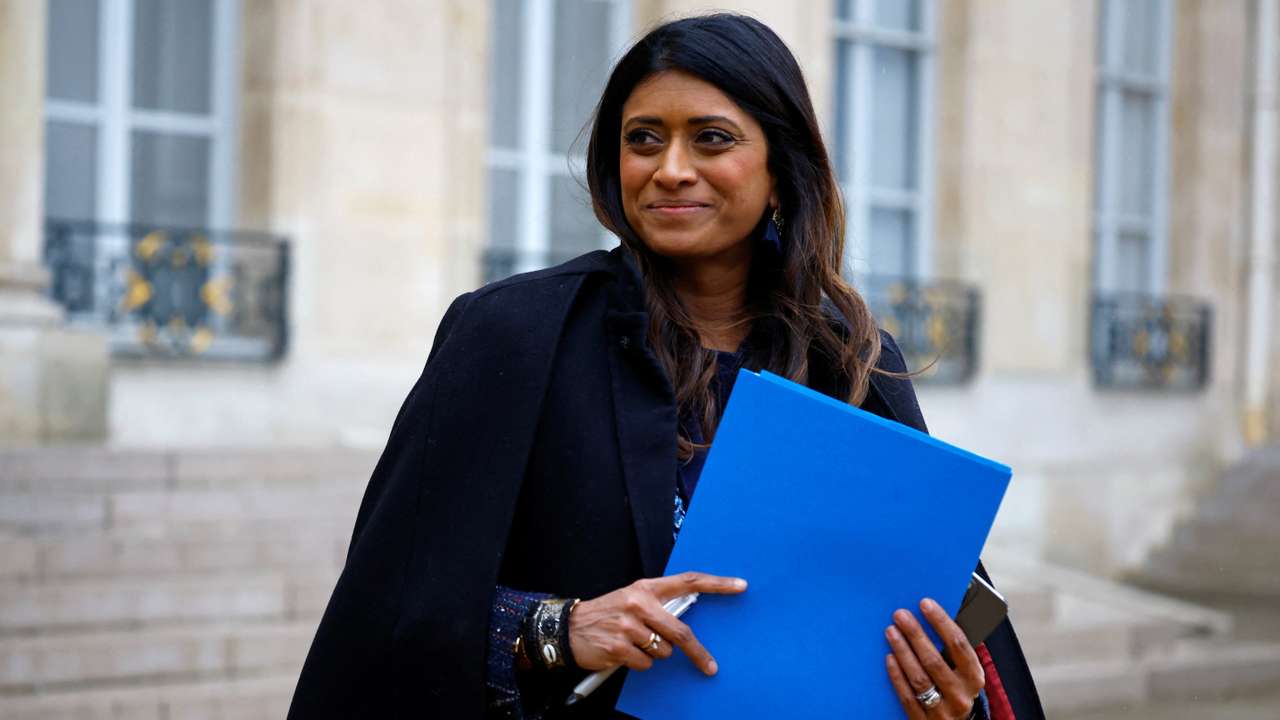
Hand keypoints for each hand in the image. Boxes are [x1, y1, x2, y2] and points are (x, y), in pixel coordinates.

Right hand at [568, 571, 746, 673]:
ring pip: (663, 651)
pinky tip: (623, 653)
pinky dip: (639, 663)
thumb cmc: (606, 614)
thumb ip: (658, 605)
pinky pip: (646, 663)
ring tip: (634, 644)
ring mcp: (628, 626)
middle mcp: (639, 603)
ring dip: (654, 654)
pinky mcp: (619, 647)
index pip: (688, 581)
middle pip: (681, 630)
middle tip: (709, 666)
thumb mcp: (631, 599)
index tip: (739, 586)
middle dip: (697, 652)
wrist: (567, 628)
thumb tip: (685, 622)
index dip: (716, 584)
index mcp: (645, 588)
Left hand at [884, 598, 984, 718]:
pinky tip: (889, 658)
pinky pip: (907, 696)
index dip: (941, 622)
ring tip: (890, 631)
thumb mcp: (963, 672)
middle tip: (900, 615)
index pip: (959, 645)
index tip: (925, 603)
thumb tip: (934, 615)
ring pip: (919, 678)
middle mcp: (961, 695)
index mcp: (974, 677)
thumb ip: (953, 650)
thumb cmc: (956, 690)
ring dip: (903, 651)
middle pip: (934, 660)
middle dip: (915, 634)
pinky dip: (897, 675)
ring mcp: (942, 711)